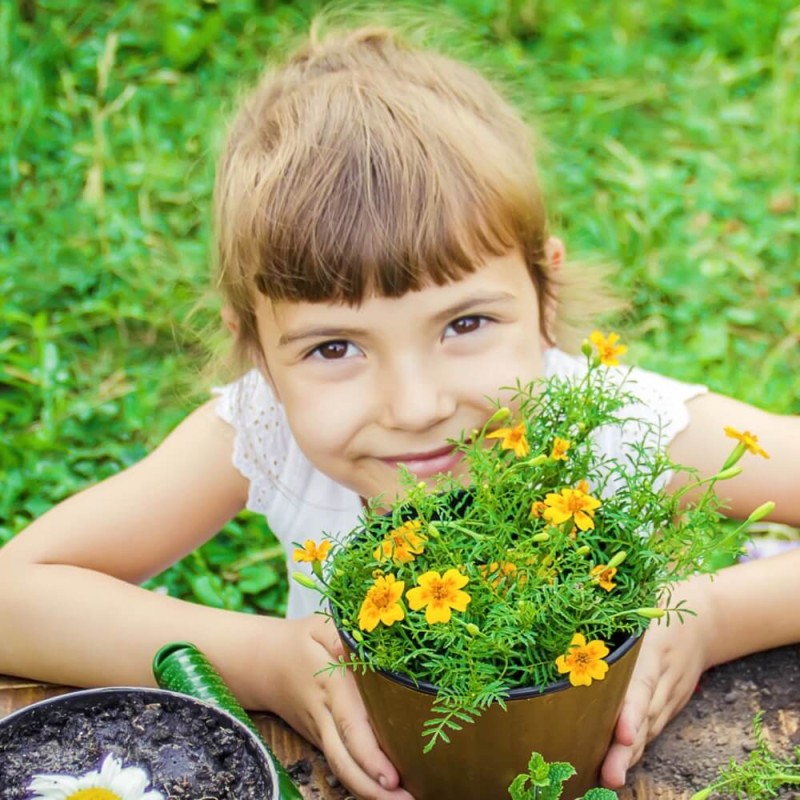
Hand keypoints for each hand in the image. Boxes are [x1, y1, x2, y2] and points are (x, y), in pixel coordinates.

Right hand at [266, 614, 415, 799]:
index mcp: (329, 687)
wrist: (261, 662)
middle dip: (373, 788)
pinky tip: (387, 791)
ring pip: (341, 768)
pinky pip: (341, 764)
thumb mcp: (319, 628)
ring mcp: (320, 732)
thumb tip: (360, 646)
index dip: (370, 755)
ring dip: (369, 792)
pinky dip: (362, 782)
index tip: (391, 777)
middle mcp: (324, 717)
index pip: (350, 726)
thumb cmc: (299, 642)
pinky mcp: (321, 738)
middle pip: (345, 760)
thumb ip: (341, 636)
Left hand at [600, 576, 716, 788]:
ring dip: (630, 755)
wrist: (707, 618)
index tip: (621, 733)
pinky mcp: (673, 703)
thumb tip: (564, 619)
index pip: (641, 682)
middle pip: (645, 715)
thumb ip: (608, 614)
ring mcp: (672, 692)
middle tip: (608, 774)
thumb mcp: (637, 605)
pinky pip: (654, 729)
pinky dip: (638, 748)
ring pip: (650, 728)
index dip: (631, 710)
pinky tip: (620, 765)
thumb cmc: (657, 606)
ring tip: (609, 778)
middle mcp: (666, 675)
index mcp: (654, 646)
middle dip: (626, 747)